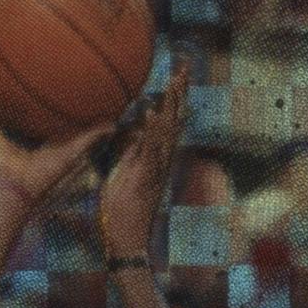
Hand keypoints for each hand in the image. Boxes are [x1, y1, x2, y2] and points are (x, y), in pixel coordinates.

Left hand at [0, 102, 111, 214]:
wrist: (9, 186)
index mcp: (36, 142)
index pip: (48, 125)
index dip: (53, 111)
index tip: (59, 94)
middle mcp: (53, 146)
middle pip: (70, 129)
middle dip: (79, 116)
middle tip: (90, 98)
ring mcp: (64, 151)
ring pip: (84, 134)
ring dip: (97, 124)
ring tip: (111, 108)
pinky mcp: (70, 155)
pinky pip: (89, 140)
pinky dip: (101, 132)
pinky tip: (114, 123)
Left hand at [98, 65, 189, 260]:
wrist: (128, 239)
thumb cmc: (123, 211)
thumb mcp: (124, 176)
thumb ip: (130, 154)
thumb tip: (131, 133)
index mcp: (156, 158)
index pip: (168, 121)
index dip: (174, 99)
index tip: (178, 75)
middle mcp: (160, 161)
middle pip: (173, 120)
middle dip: (179, 95)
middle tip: (184, 68)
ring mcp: (155, 168)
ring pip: (166, 132)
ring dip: (170, 105)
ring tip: (173, 81)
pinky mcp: (145, 176)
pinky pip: (149, 148)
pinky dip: (150, 129)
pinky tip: (149, 111)